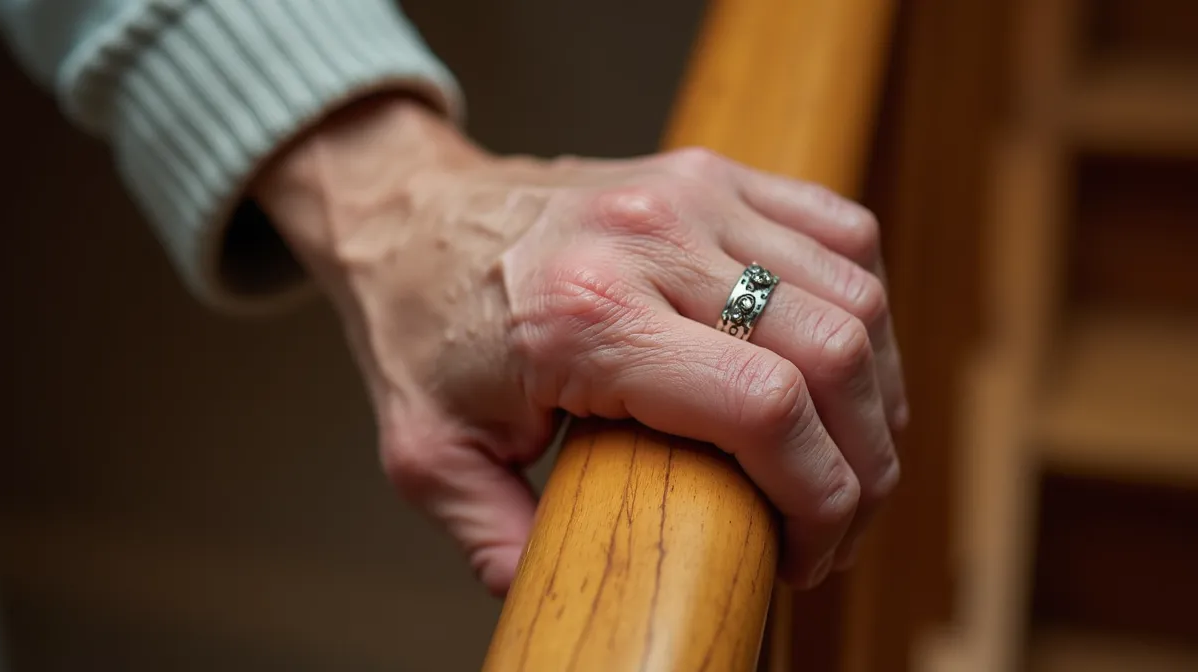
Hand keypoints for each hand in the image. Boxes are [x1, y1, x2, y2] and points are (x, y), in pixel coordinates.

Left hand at [254, 95, 905, 594]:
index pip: (764, 405)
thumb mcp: (429, 456)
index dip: (820, 498)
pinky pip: (839, 232)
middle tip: (837, 524)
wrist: (411, 218)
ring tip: (844, 457)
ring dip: (875, 392)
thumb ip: (496, 541)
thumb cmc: (420, 330)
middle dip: (863, 464)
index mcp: (583, 318)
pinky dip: (863, 308)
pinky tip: (839, 367)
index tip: (805, 555)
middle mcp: (650, 241)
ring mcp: (691, 194)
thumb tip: (569, 606)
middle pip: (832, 353)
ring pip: (853, 292)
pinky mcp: (711, 174)